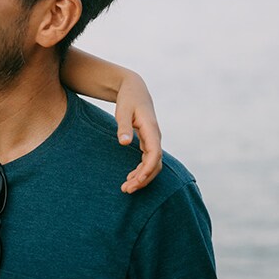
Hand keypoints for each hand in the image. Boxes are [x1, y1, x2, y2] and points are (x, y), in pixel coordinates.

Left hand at [114, 76, 162, 193]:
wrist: (134, 89)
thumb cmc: (128, 99)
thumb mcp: (123, 110)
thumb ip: (123, 126)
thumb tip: (124, 143)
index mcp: (151, 130)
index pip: (154, 154)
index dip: (147, 168)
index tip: (137, 179)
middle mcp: (155, 137)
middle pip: (155, 163)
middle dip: (143, 178)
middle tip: (127, 189)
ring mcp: (152, 140)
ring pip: (153, 164)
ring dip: (142, 177)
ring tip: (127, 188)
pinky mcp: (148, 142)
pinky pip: (148, 160)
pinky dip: (141, 171)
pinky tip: (131, 178)